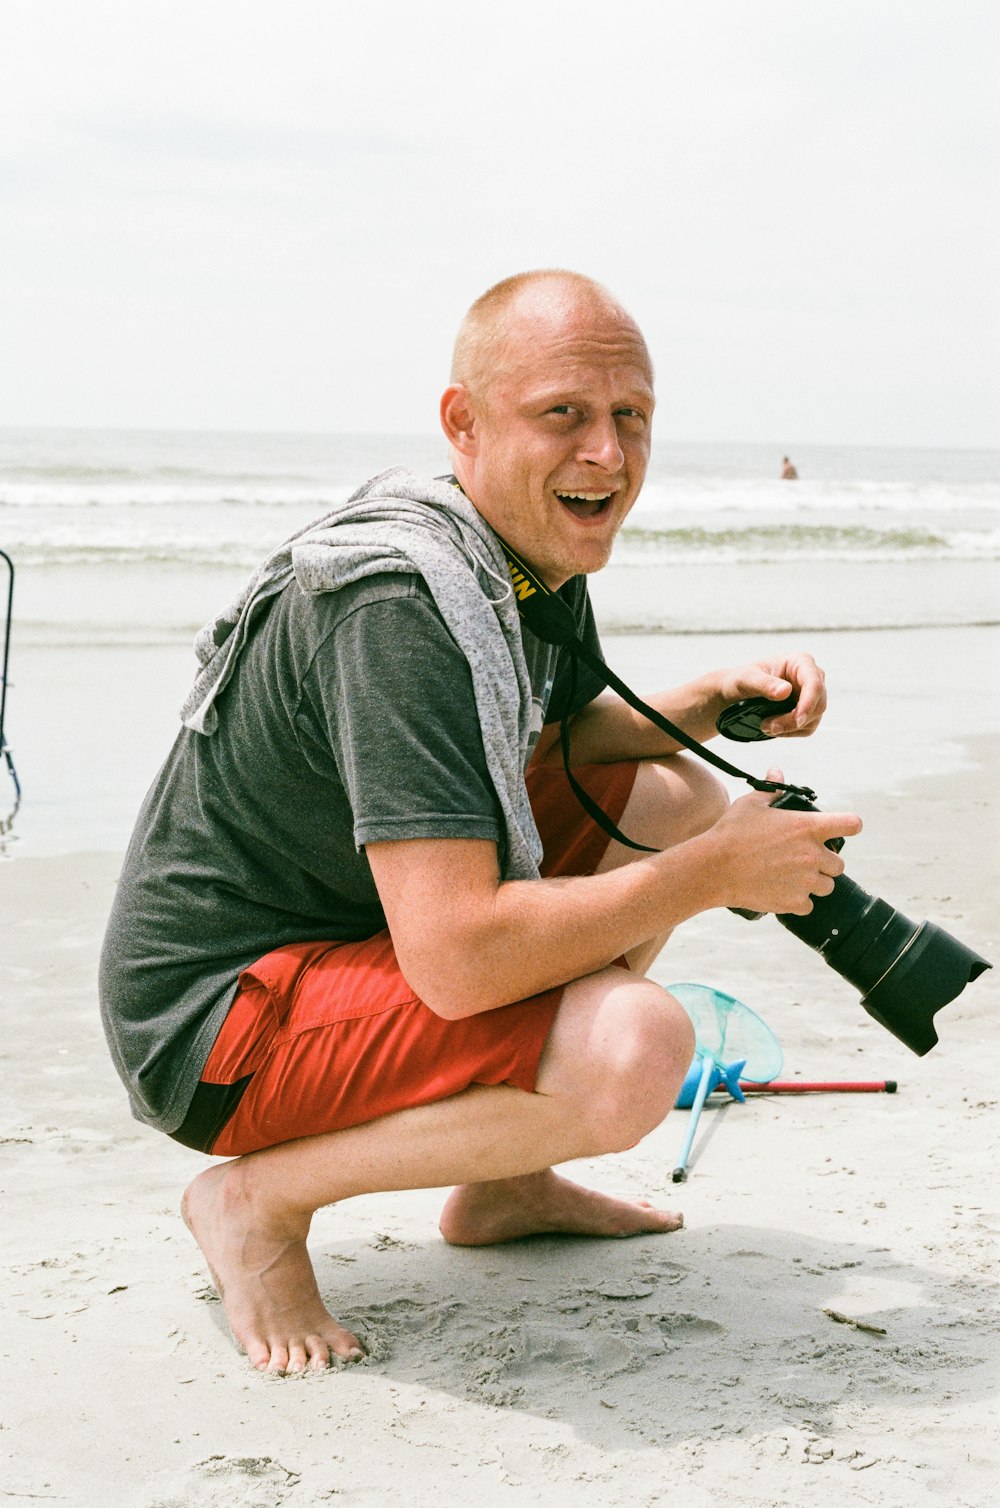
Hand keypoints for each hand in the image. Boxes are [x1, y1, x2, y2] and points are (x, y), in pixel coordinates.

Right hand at [709, 767, 861, 915]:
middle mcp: (813, 855)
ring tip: (790, 877)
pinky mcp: (794, 902)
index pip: (851, 824)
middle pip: (839, 864)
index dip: (850, 825)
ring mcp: (805, 882)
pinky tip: (780, 891)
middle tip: (802, 860)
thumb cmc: (731, 833)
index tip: (843, 829)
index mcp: (808, 827)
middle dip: (824, 862)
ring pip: (826, 886)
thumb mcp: (751, 804)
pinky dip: (797, 901)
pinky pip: (808, 906)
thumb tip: (777, 773)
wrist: (713, 868)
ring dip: (813, 883)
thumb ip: (771, 789)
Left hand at [714, 652, 827, 737]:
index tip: (798, 720)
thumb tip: (785, 690)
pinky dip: (790, 732)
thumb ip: (765, 684)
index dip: (809, 703)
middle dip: (793, 720)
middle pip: (818, 704)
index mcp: (800, 662)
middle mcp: (810, 677)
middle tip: (768, 726)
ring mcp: (810, 695)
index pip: (814, 683)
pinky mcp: (807, 710)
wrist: (737, 692)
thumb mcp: (747, 679)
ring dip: (790, 728)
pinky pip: (807, 727)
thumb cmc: (743, 679)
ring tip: (766, 725)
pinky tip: (774, 727)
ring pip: (813, 719)